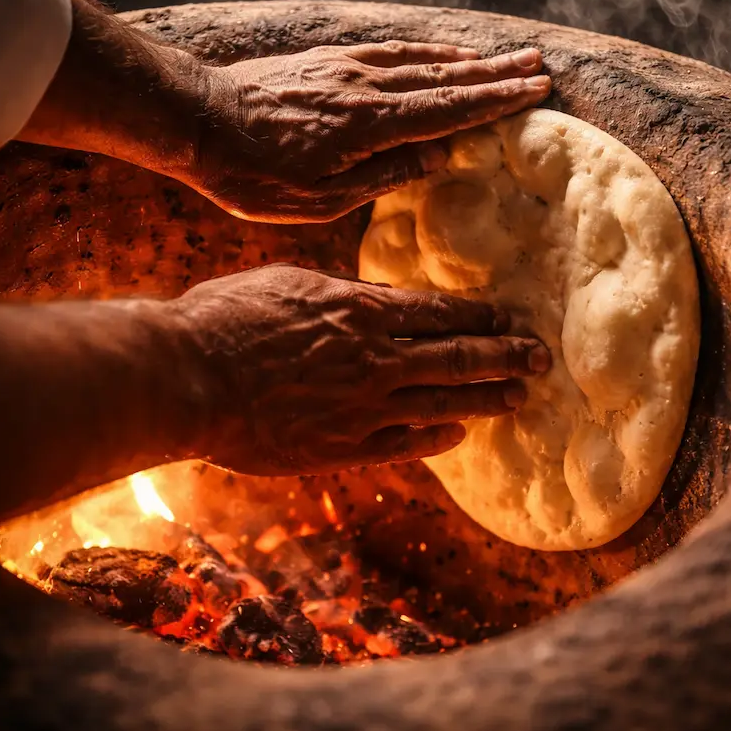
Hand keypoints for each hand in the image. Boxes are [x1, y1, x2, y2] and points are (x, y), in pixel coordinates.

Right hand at [159, 264, 550, 475]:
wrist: (188, 376)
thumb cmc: (227, 318)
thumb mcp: (290, 283)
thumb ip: (343, 295)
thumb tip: (379, 298)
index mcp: (362, 312)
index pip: (441, 313)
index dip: (481, 317)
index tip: (507, 318)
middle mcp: (376, 360)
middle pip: (459, 357)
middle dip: (506, 357)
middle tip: (541, 358)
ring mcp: (363, 408)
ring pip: (444, 401)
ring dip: (487, 399)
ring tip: (519, 398)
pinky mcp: (343, 448)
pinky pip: (405, 442)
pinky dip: (438, 436)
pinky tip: (459, 433)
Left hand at [182, 41, 551, 221]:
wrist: (195, 120)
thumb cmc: (252, 174)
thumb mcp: (319, 198)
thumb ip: (384, 176)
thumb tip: (438, 160)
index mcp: (370, 125)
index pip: (449, 110)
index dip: (496, 101)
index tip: (535, 91)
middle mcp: (365, 87)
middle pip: (445, 77)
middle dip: (496, 73)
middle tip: (539, 66)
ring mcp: (346, 68)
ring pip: (421, 60)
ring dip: (468, 60)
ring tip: (505, 57)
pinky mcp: (327, 61)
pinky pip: (390, 52)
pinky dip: (424, 52)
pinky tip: (440, 55)